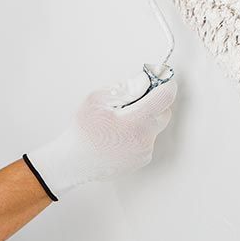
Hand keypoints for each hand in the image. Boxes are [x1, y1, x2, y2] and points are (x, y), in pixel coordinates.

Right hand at [24, 72, 177, 199]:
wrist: (74, 162)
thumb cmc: (82, 132)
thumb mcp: (97, 99)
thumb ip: (124, 88)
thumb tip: (144, 82)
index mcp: (135, 122)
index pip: (165, 98)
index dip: (165, 84)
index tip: (162, 78)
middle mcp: (144, 139)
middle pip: (163, 113)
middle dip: (152, 103)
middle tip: (133, 99)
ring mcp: (144, 152)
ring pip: (154, 126)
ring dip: (143, 119)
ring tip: (119, 121)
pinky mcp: (141, 160)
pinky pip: (147, 139)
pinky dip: (138, 133)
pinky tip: (119, 134)